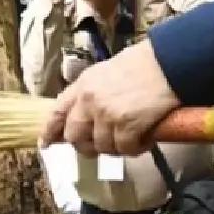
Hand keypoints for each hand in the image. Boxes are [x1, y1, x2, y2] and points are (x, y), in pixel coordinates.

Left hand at [38, 39, 182, 155]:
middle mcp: (89, 101)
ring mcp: (107, 115)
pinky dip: (136, 148)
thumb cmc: (143, 64)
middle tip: (104, 145)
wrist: (168, 63)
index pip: (57, 112)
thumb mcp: (107, 72)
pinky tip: (145, 139)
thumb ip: (93, 92)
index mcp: (83, 85)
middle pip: (75, 137)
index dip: (50, 131)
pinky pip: (125, 149)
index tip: (46, 143)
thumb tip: (87, 115)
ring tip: (132, 137)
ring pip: (102, 147)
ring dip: (117, 147)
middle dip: (87, 146)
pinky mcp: (126, 127)